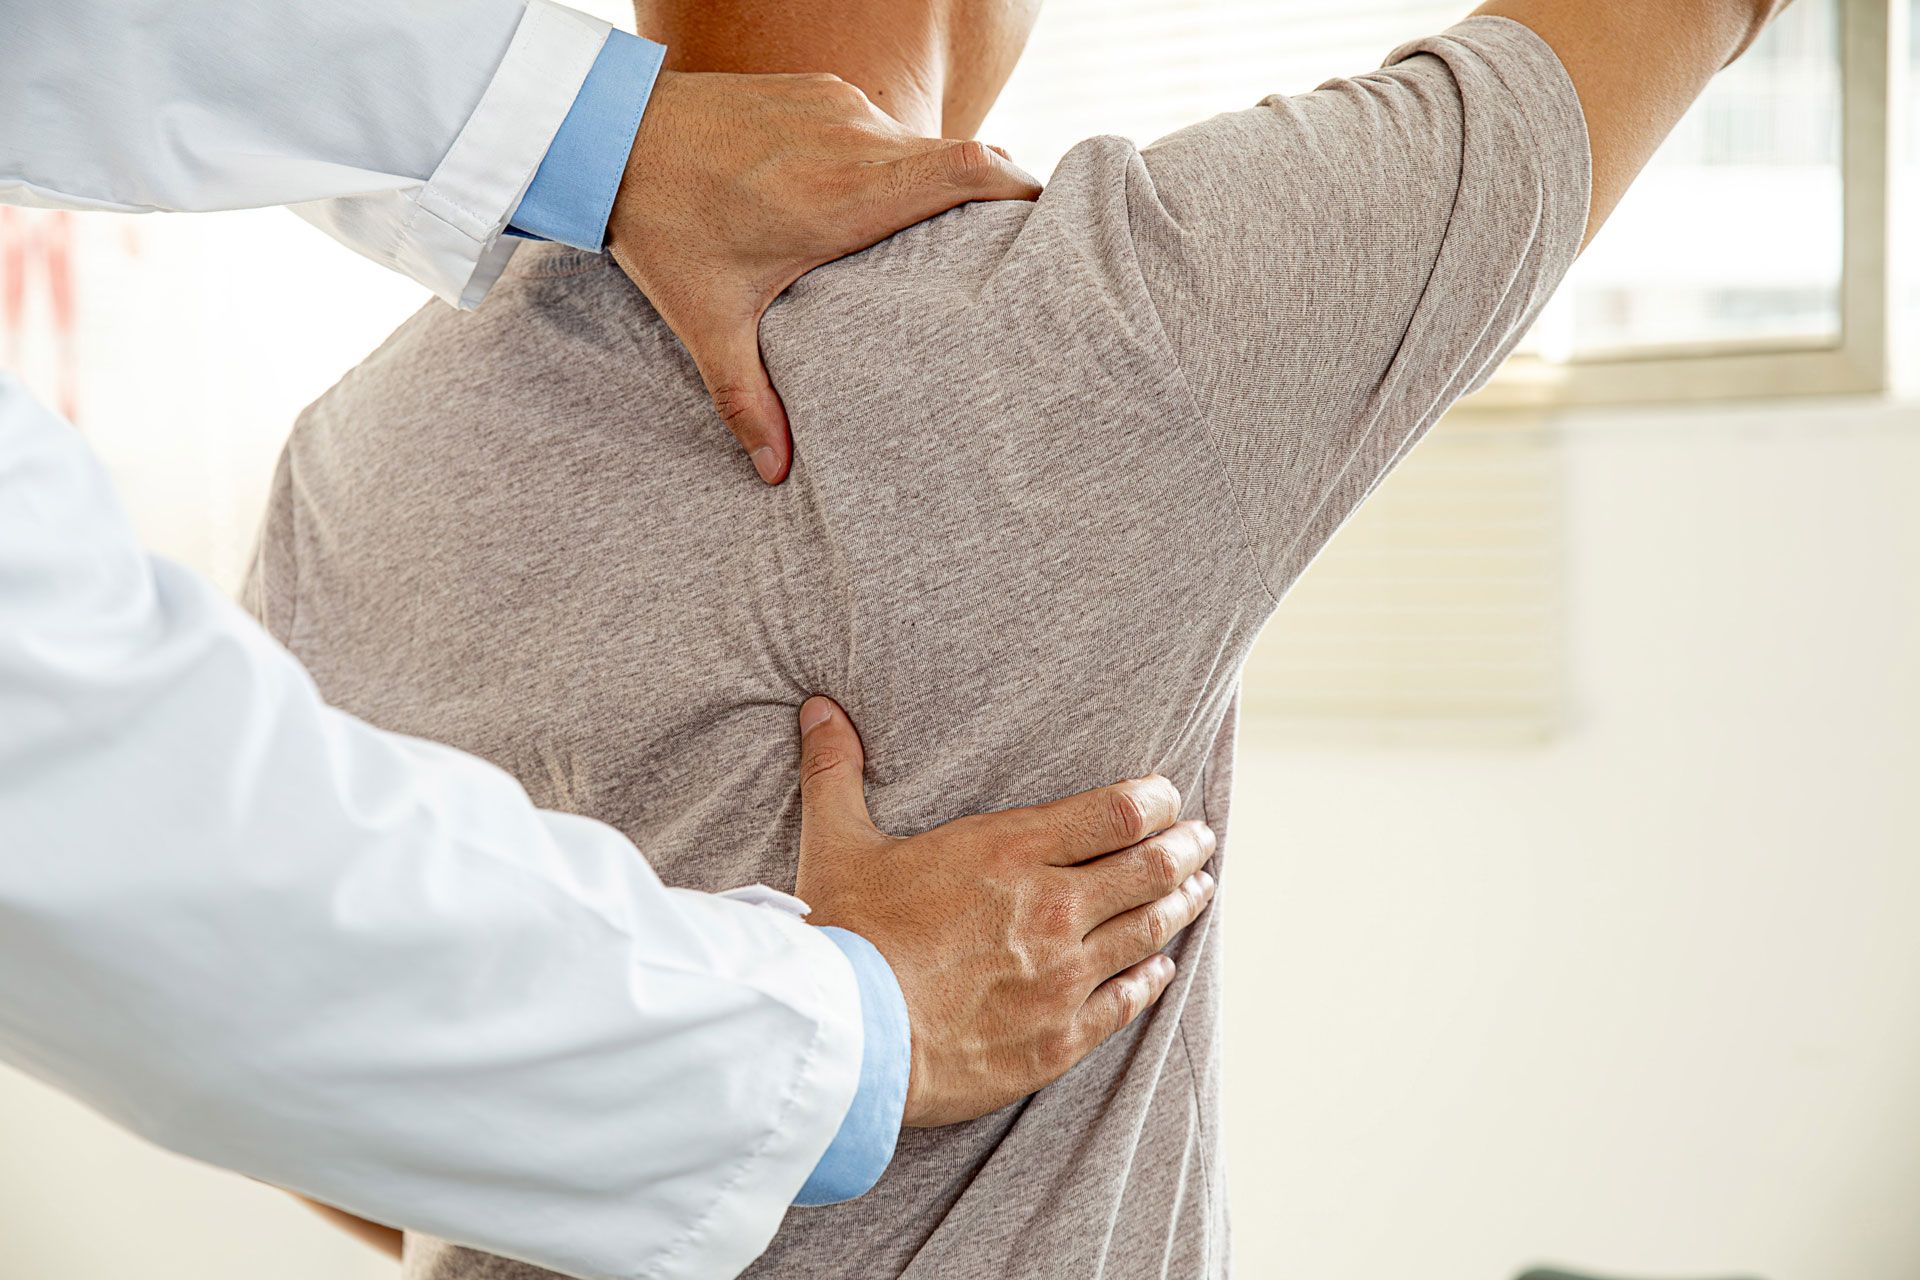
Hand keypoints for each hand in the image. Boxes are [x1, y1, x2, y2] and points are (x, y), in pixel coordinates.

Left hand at [607, 71, 1041, 483]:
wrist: (604, 133)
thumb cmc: (662, 224)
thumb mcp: (708, 321)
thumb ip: (748, 399)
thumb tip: (775, 474)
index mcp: (845, 194)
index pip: (970, 168)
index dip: (1024, 187)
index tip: (1050, 221)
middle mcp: (855, 140)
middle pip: (963, 157)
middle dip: (990, 198)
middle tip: (998, 252)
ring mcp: (837, 106)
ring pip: (917, 144)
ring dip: (929, 185)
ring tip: (924, 240)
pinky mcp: (816, 90)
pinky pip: (876, 126)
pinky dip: (885, 163)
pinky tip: (860, 204)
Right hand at [791, 697, 1216, 1127]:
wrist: (847, 1044)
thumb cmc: (843, 938)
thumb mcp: (836, 844)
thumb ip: (836, 772)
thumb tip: (818, 708)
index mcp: (1009, 852)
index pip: (1120, 813)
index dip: (1157, 800)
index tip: (1167, 796)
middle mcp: (1052, 909)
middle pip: (1150, 869)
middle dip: (1184, 849)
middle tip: (1201, 839)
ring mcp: (1063, 977)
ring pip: (1149, 931)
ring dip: (1181, 905)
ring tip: (1198, 889)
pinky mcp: (1059, 1038)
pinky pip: (1127, 1001)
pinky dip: (1151, 977)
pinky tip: (1161, 968)